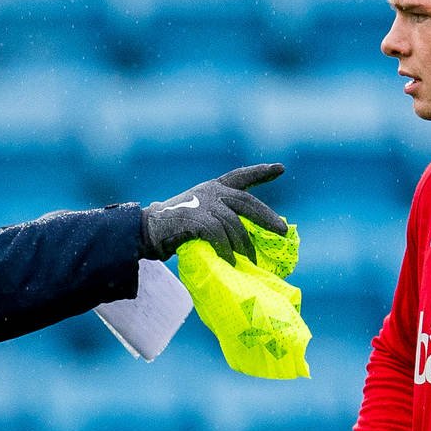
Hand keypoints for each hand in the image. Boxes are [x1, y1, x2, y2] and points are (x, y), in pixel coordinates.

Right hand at [141, 164, 287, 263]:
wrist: (147, 230)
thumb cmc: (176, 228)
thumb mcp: (201, 215)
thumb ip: (222, 218)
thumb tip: (247, 240)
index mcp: (213, 187)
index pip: (241, 176)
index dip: (261, 172)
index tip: (280, 168)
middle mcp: (211, 191)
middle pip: (247, 202)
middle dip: (267, 217)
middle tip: (283, 231)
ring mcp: (203, 203)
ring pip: (234, 224)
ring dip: (244, 245)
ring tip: (251, 261)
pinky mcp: (195, 218)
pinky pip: (219, 235)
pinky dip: (227, 250)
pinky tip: (231, 262)